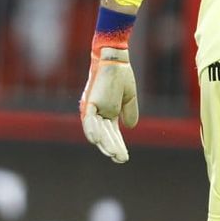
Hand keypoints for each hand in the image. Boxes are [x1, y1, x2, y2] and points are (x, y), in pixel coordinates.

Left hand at [80, 46, 138, 162]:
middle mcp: (98, 112)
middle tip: (120, 160)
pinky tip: (95, 141)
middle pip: (105, 134)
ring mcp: (93, 107)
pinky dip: (91, 129)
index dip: (117, 145)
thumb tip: (130, 128)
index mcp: (107, 112)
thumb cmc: (121, 76)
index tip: (123, 158)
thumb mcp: (129, 98)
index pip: (111, 133)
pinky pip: (89, 118)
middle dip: (112, 147)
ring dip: (105, 143)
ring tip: (113, 154)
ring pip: (97, 130)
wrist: (116, 60)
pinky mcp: (90, 101)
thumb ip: (129, 112)